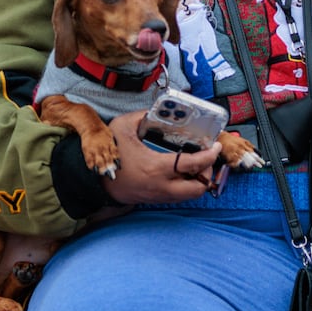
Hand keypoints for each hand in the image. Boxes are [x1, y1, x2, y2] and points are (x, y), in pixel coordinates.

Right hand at [100, 110, 222, 204]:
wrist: (95, 180)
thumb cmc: (110, 154)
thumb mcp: (123, 127)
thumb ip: (142, 116)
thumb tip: (158, 111)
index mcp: (157, 167)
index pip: (193, 165)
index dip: (209, 156)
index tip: (215, 146)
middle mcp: (162, 186)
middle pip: (198, 188)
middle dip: (208, 173)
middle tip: (207, 158)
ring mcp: (159, 195)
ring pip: (191, 195)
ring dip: (199, 180)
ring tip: (198, 164)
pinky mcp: (156, 199)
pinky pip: (180, 196)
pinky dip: (187, 185)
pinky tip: (183, 171)